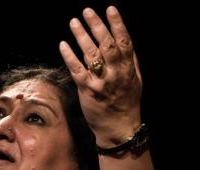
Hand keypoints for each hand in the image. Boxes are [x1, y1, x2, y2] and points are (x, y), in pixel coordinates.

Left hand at [59, 6, 142, 146]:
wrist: (119, 128)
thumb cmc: (127, 104)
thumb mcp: (136, 81)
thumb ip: (130, 61)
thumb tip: (125, 42)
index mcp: (128, 69)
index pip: (124, 42)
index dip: (118, 24)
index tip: (111, 9)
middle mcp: (115, 73)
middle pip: (107, 45)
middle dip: (97, 26)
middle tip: (88, 11)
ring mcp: (101, 82)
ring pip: (91, 55)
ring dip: (81, 36)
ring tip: (74, 22)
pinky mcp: (87, 91)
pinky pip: (77, 71)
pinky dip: (70, 56)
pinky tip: (63, 45)